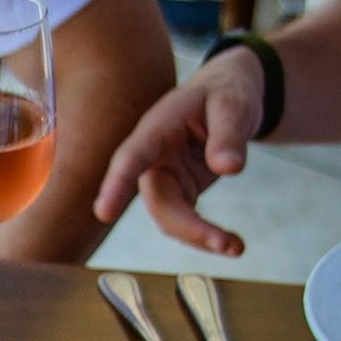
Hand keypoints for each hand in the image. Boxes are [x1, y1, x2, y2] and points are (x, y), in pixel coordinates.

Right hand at [93, 47, 265, 256]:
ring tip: (236, 248)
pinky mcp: (181, 192)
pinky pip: (186, 221)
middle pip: (157, 201)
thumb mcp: (234, 102)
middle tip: (228, 245)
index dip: (116, 185)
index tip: (103, 213)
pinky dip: (206, 237)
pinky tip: (232, 245)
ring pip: (169, 218)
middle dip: (188, 227)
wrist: (228, 94)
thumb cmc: (226, 91)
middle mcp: (153, 160)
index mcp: (156, 130)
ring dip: (198, 237)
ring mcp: (165, 179)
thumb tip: (230, 169)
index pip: (131, 158)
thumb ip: (230, 133)